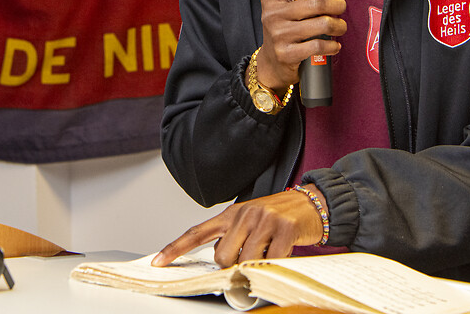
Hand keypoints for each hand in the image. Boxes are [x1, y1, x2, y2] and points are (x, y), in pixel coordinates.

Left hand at [151, 186, 326, 267]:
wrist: (312, 203)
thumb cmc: (278, 216)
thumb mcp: (250, 220)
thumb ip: (232, 237)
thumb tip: (220, 262)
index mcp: (231, 214)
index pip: (197, 232)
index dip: (176, 248)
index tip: (158, 262)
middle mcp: (245, 214)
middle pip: (221, 256)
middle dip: (232, 265)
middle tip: (248, 258)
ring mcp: (265, 221)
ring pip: (244, 260)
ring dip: (254, 266)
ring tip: (268, 253)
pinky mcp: (285, 229)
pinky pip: (271, 261)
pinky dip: (274, 265)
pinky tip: (281, 253)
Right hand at [256, 0, 345, 90]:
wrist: (271, 62)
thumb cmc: (284, 30)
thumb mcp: (283, 9)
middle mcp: (272, 15)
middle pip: (316, 2)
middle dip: (336, 4)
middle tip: (341, 7)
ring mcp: (278, 35)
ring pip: (322, 24)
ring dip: (338, 26)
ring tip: (339, 27)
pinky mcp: (286, 54)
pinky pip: (319, 45)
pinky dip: (332, 45)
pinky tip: (334, 45)